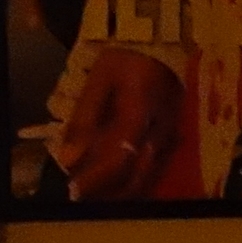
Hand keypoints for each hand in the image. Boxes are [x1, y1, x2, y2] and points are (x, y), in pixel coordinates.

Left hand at [57, 47, 186, 199]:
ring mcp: (171, 136)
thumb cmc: (126, 59)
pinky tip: (118, 184)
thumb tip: (68, 159)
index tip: (73, 190)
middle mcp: (160, 131)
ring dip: (122, 192)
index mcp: (140, 114)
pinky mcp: (173, 137)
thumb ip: (83, 120)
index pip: (118, 158)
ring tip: (97, 196)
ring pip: (149, 177)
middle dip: (109, 194)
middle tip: (83, 199)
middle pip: (137, 176)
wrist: (161, 43)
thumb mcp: (98, 81)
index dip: (96, 179)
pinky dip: (135, 181)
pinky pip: (155, 169)